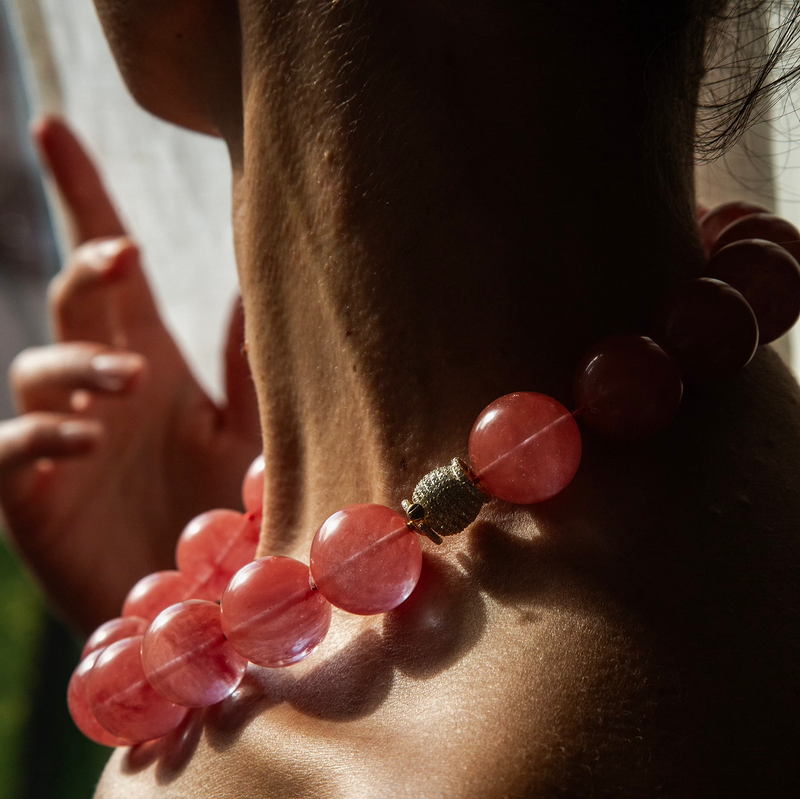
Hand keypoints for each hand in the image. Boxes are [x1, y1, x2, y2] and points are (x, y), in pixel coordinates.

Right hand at [0, 117, 260, 633]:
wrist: (197, 600)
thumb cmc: (221, 509)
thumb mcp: (243, 432)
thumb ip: (246, 368)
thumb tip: (263, 285)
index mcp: (148, 356)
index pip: (106, 265)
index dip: (80, 196)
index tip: (51, 126)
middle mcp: (99, 386)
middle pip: (71, 300)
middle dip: (87, 270)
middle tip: (125, 260)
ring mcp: (60, 437)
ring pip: (37, 368)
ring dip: (77, 362)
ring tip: (129, 380)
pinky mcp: (33, 495)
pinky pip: (12, 448)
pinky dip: (41, 434)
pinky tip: (84, 436)